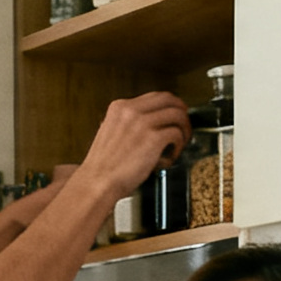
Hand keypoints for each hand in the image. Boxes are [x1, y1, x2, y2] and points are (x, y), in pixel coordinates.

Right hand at [75, 93, 191, 200]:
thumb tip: (148, 127)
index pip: (153, 97)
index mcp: (119, 108)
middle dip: (181, 111)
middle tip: (184, 125)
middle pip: (168, 99)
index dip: (168, 106)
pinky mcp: (153, 138)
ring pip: (177, 114)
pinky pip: (176, 134)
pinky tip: (171, 156)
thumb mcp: (110, 134)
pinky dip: (179, 145)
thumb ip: (127, 126)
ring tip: (180, 143)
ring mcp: (143, 123)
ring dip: (183, 129)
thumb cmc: (102, 168)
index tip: (173, 115)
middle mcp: (131, 110)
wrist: (97, 183)